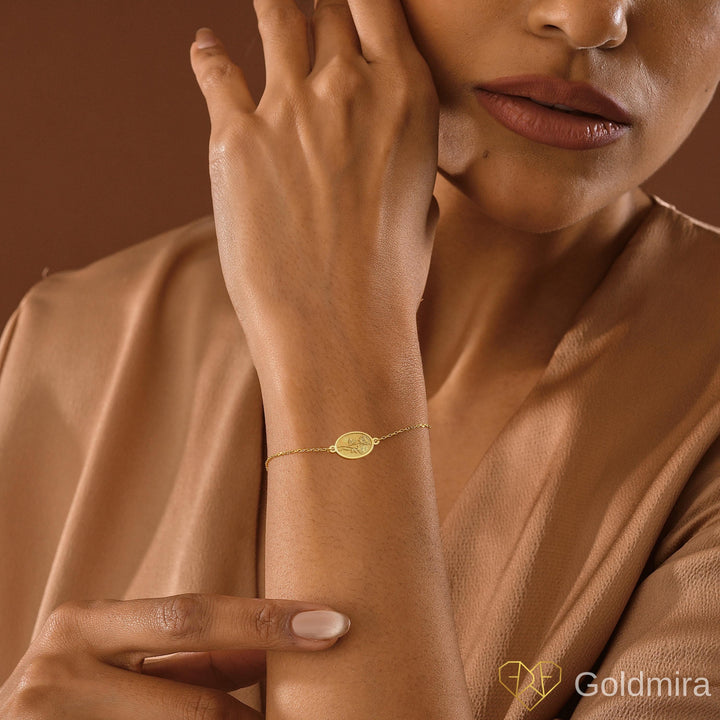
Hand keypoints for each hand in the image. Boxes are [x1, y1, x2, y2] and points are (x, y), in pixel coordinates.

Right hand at [0, 593, 349, 718]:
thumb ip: (183, 660)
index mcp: (83, 626)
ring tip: (277, 717)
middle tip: (328, 671)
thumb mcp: (115, 661)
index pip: (191, 619)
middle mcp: (61, 671)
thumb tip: (265, 651)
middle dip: (264, 694)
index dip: (265, 623)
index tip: (331, 624)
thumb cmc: (68, 695)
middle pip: (192, 698)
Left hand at [189, 0, 439, 373]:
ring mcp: (290, 108)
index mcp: (406, 98)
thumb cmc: (389, 280)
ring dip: (270, 6)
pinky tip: (203, 47)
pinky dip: (207, 55)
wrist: (337, 323)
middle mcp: (349, 87)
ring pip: (275, 17)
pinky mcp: (236, 138)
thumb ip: (408, 172)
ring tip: (266, 2)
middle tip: (309, 11)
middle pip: (327, 10)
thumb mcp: (421, 214)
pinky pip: (215, 71)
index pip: (378, 4)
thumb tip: (398, 166)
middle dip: (319, 7)